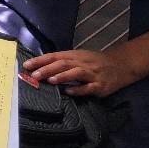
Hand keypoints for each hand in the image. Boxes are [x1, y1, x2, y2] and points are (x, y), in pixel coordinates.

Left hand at [22, 48, 138, 96]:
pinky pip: (88, 88)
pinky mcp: (100, 86)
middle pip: (63, 64)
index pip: (54, 56)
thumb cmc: (95, 62)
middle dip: (47, 69)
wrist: (121, 65)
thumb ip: (63, 61)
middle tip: (33, 75)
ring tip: (50, 80)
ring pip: (76, 73)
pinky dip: (78, 89)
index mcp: (75, 55)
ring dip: (62, 76)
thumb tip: (41, 67)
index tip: (26, 65)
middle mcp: (82, 63)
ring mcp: (92, 74)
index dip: (40, 60)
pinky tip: (69, 92)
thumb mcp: (79, 57)